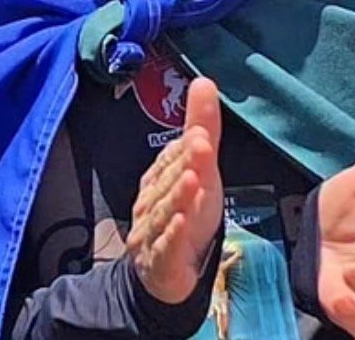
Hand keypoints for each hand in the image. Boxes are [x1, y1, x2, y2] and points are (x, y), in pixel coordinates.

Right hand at [127, 76, 224, 303]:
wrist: (162, 273)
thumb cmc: (184, 213)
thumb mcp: (200, 171)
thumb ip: (201, 127)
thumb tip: (204, 81)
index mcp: (159, 177)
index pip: (173, 158)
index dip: (188, 148)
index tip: (203, 134)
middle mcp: (150, 200)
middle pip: (169, 181)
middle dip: (185, 164)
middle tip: (203, 147)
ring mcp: (151, 230)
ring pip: (164, 211)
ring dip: (178, 196)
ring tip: (193, 181)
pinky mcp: (159, 261)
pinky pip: (164, 245)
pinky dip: (172, 234)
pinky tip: (181, 222)